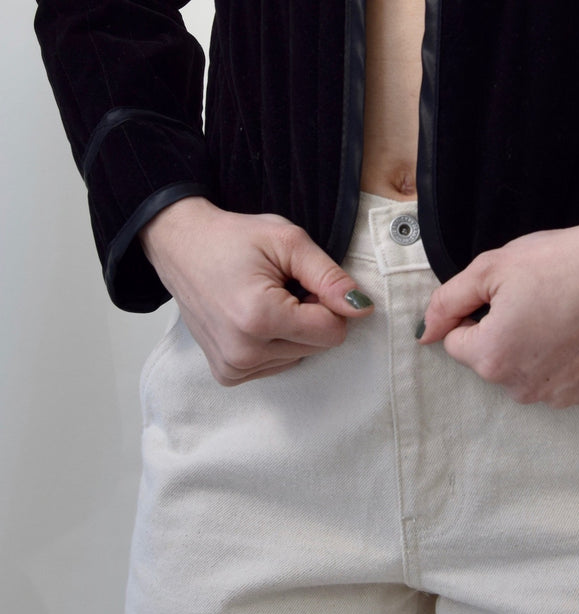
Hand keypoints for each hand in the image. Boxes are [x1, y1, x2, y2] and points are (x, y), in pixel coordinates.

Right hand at [139, 196, 374, 385]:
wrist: (182, 247)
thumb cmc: (233, 239)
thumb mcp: (288, 241)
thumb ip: (329, 277)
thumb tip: (362, 308)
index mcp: (259, 318)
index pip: (333, 332)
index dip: (328, 301)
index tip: (303, 279)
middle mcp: (243, 352)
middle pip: (318, 347)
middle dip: (310, 316)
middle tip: (281, 286)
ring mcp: (232, 367)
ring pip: (300, 357)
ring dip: (293, 330)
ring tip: (264, 299)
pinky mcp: (227, 374)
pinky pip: (278, 365)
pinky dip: (275, 343)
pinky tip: (253, 318)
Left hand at [416, 199, 578, 407]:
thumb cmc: (561, 261)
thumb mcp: (491, 267)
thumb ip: (448, 301)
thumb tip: (425, 333)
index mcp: (491, 358)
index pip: (457, 342)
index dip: (477, 312)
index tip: (507, 292)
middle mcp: (522, 389)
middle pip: (491, 361)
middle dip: (503, 333)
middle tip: (535, 299)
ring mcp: (558, 396)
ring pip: (524, 373)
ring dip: (532, 350)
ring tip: (560, 314)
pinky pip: (558, 381)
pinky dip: (563, 361)